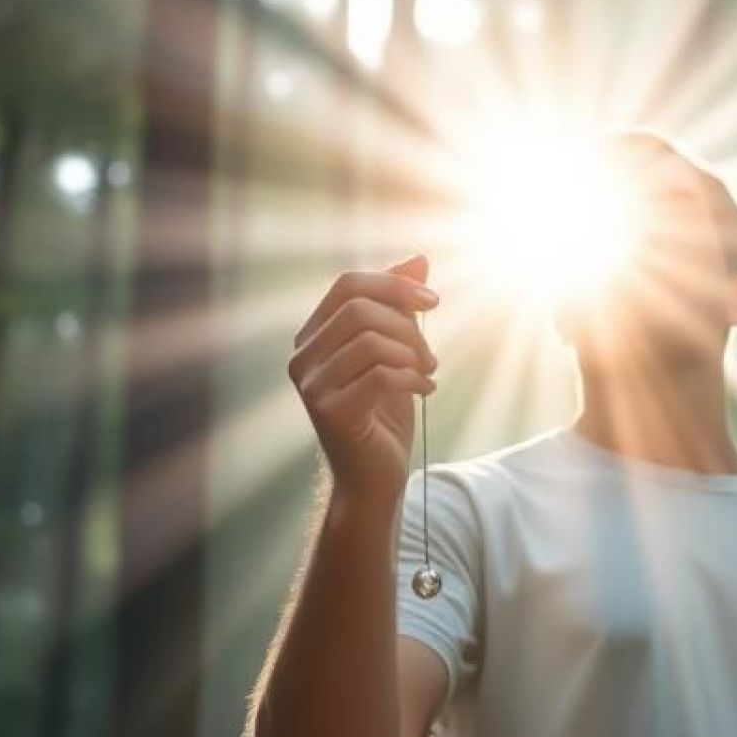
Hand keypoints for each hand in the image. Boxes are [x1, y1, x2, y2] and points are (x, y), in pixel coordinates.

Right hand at [289, 256, 439, 507]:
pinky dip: (413, 379)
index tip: (434, 302)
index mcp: (313, 336)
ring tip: (427, 374)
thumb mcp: (397, 351)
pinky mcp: (329, 412)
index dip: (394, 283)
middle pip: (360, 309)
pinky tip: (425, 391)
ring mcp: (311, 385)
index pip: (348, 284)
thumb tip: (419, 258)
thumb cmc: (384, 414)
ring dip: (413, 355)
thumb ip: (400, 307)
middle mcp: (302, 357)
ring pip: (371, 341)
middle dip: (408, 327)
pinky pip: (380, 375)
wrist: (375, 477)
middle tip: (430, 357)